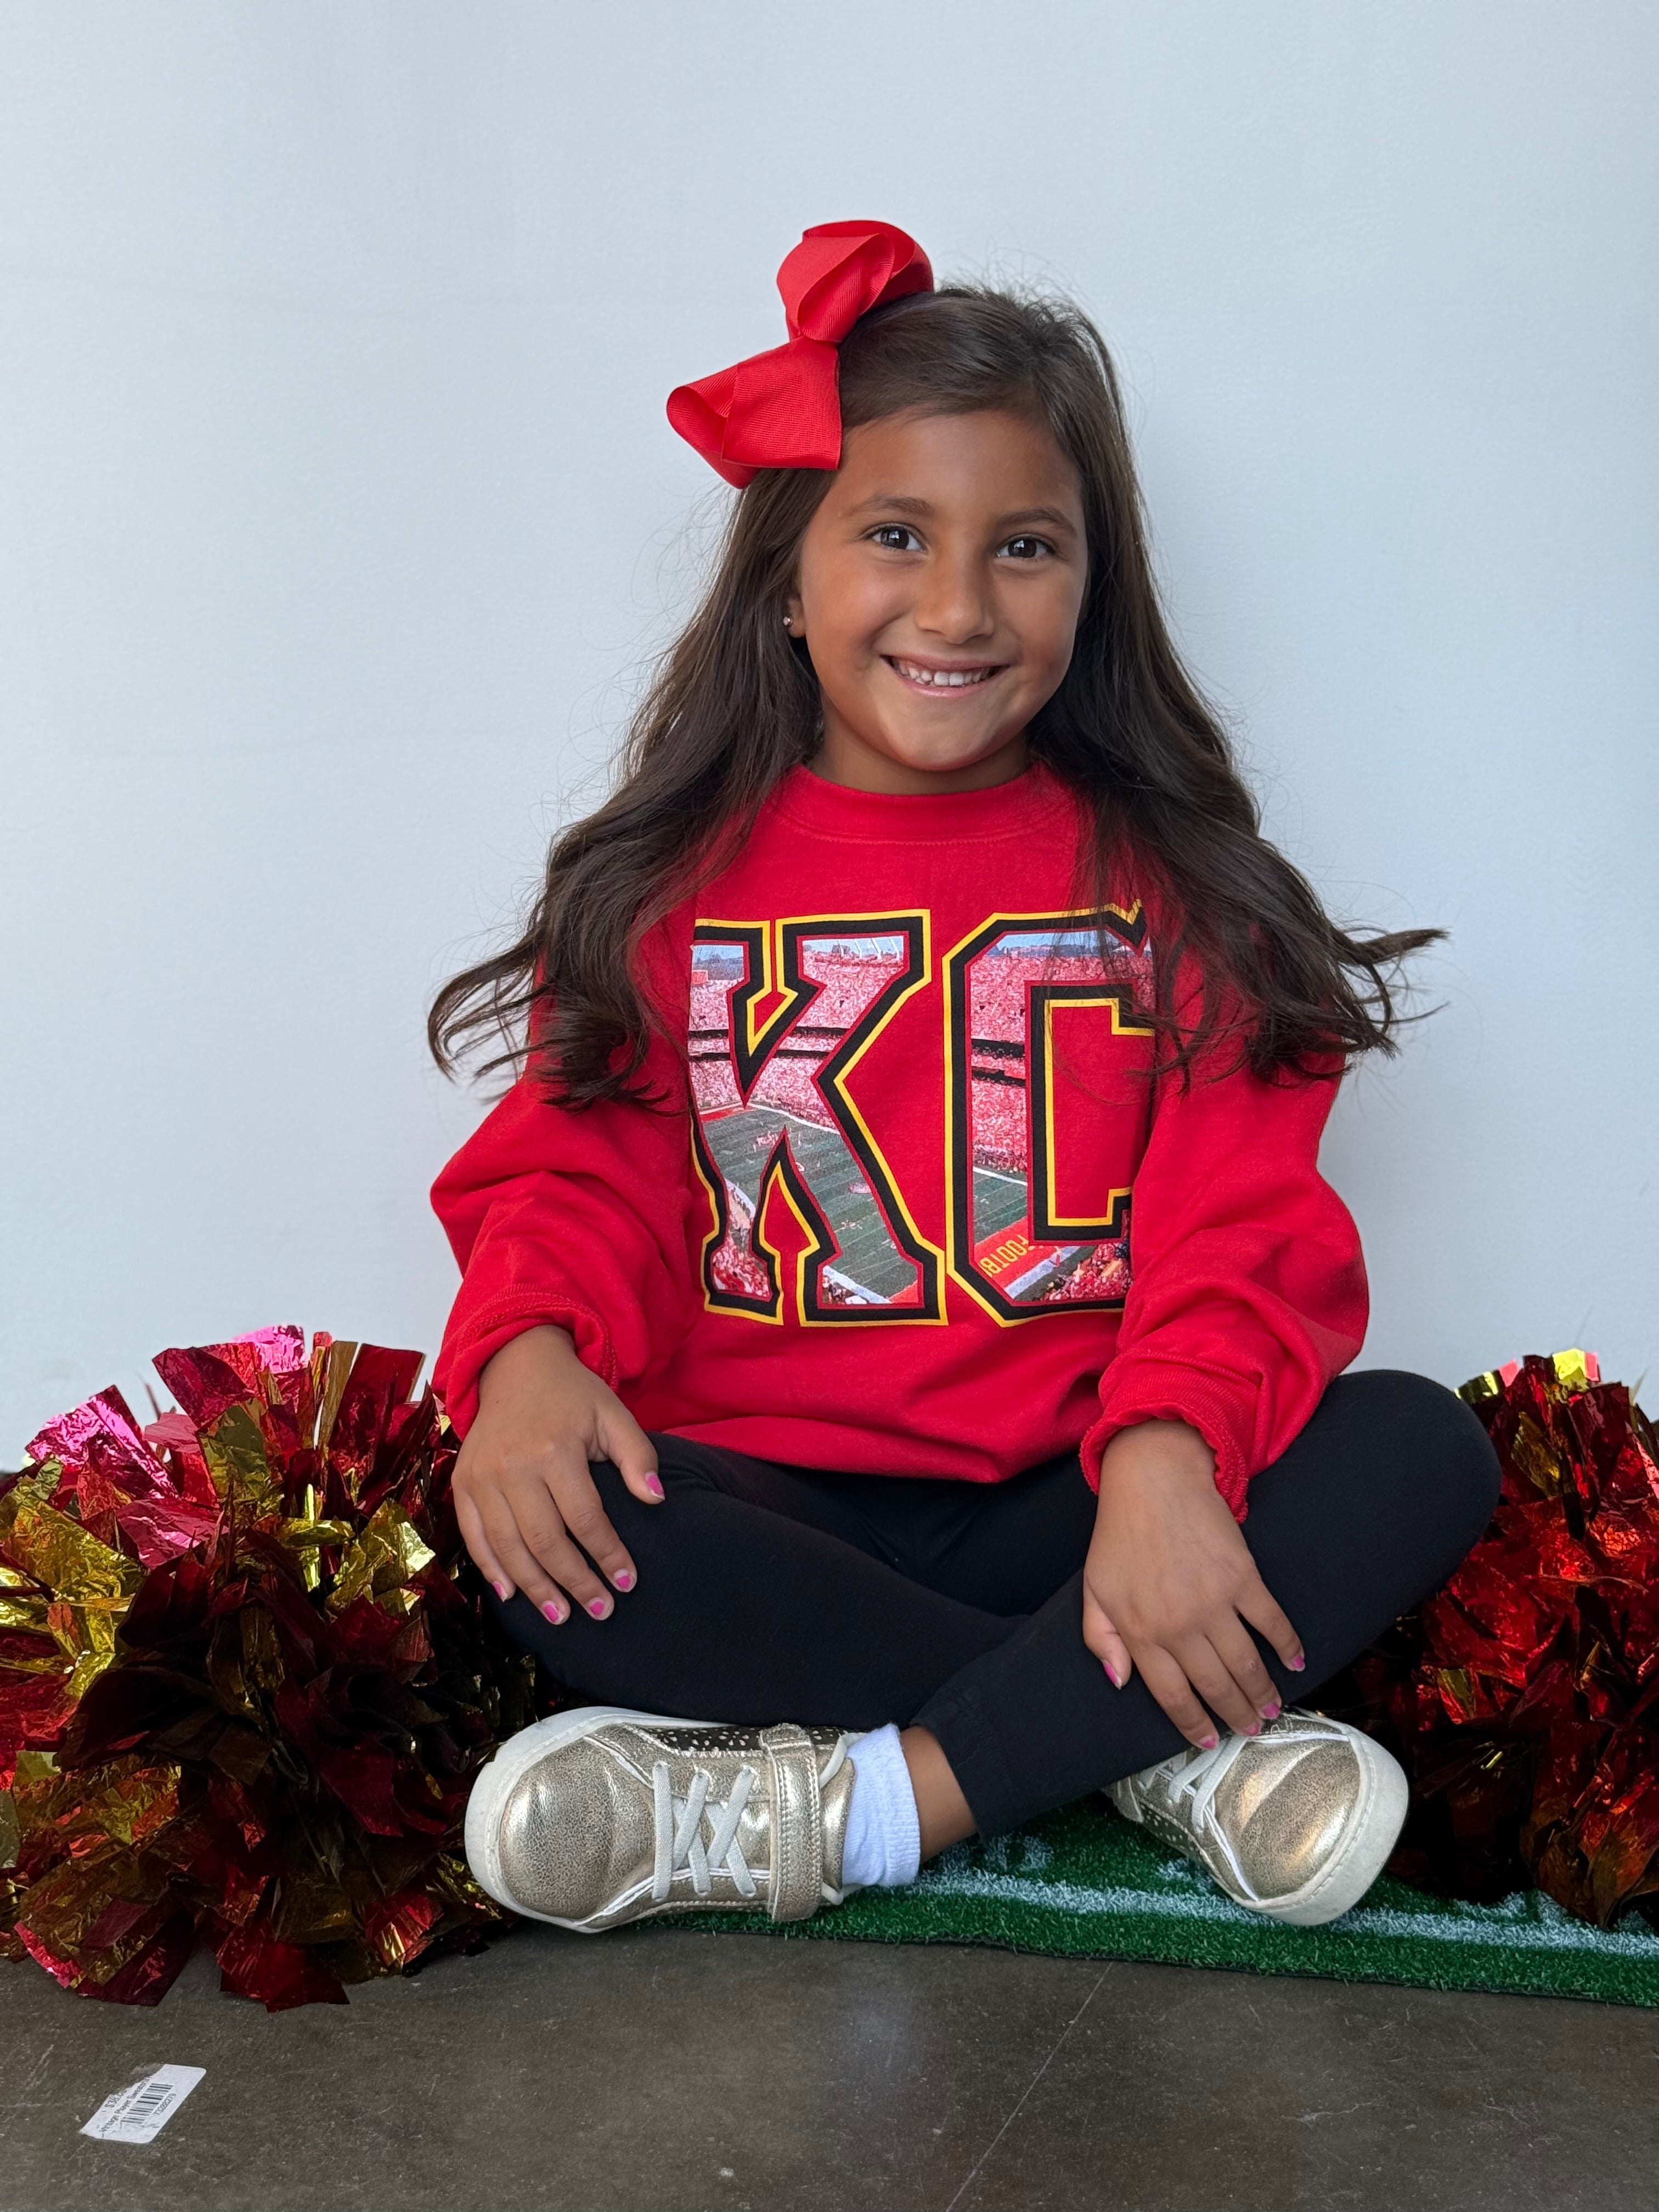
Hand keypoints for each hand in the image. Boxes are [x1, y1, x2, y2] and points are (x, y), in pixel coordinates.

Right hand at [453, 1326, 662, 1624]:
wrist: (517, 1366)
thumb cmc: (573, 1396)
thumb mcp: (614, 1415)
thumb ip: (638, 1457)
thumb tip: (656, 1499)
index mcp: (555, 1450)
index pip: (585, 1518)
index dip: (608, 1555)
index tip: (627, 1583)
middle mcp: (513, 1467)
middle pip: (545, 1541)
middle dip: (575, 1582)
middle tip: (600, 1611)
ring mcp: (482, 1477)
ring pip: (507, 1547)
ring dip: (535, 1587)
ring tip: (561, 1616)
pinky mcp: (463, 1483)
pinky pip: (473, 1535)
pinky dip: (490, 1568)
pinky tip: (512, 1595)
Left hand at [1082, 1419, 1303, 1746]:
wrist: (1153, 1478)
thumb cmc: (1119, 1534)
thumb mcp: (1093, 1589)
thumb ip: (1100, 1639)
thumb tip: (1119, 1683)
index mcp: (1140, 1631)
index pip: (1172, 1696)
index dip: (1193, 1724)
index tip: (1209, 1741)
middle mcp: (1179, 1624)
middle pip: (1215, 1686)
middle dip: (1236, 1715)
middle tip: (1252, 1731)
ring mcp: (1214, 1601)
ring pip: (1247, 1664)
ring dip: (1263, 1692)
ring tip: (1272, 1710)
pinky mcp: (1243, 1576)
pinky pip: (1272, 1622)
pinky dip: (1288, 1645)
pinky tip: (1297, 1662)